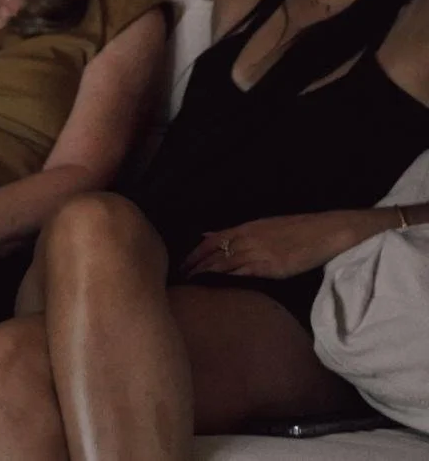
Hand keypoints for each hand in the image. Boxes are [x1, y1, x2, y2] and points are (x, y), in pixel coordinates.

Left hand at [182, 211, 364, 279]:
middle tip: (181, 276)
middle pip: (216, 253)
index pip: (212, 240)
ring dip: (209, 272)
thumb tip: (206, 234)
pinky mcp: (274, 266)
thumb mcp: (260, 225)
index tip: (182, 264)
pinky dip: (230, 276)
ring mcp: (261, 253)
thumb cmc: (294, 229)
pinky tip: (219, 283)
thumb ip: (233, 232)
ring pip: (227, 263)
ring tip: (194, 281)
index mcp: (246, 228)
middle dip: (196, 265)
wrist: (325, 232)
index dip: (195, 252)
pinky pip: (247, 272)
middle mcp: (250, 239)